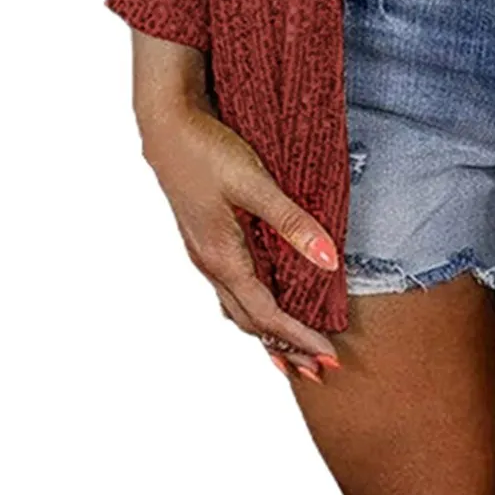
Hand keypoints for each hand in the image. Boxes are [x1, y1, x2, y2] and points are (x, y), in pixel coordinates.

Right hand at [130, 33, 343, 383]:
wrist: (165, 124)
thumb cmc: (209, 149)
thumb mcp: (255, 183)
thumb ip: (293, 223)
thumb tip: (329, 262)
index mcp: (223, 258)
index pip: (268, 315)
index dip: (299, 338)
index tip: (329, 357)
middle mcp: (210, 263)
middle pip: (251, 321)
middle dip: (284, 347)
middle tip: (316, 370)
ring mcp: (204, 252)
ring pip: (238, 306)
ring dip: (267, 331)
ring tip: (291, 350)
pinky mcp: (204, 237)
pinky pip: (231, 287)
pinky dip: (252, 305)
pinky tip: (263, 298)